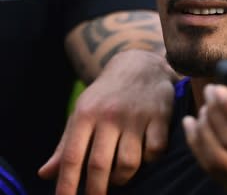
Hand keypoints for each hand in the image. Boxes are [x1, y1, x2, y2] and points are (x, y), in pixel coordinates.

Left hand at [39, 50, 175, 194]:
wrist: (140, 64)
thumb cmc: (106, 95)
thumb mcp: (82, 112)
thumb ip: (65, 145)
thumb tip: (45, 174)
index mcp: (86, 114)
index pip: (72, 157)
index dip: (67, 185)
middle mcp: (110, 115)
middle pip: (100, 165)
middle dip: (96, 190)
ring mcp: (137, 116)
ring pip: (129, 162)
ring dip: (123, 178)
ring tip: (119, 177)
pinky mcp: (161, 116)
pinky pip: (155, 151)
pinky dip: (150, 160)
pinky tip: (145, 156)